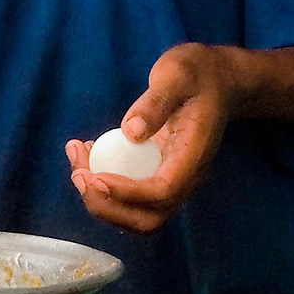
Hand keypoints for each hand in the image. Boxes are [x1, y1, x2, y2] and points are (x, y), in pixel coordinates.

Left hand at [63, 43, 239, 233]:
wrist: (217, 81)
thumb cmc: (197, 74)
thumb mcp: (177, 75)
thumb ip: (156, 101)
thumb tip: (130, 132)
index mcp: (193, 155)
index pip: (163, 191)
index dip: (127, 192)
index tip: (95, 176)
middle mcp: (186, 177)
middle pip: (148, 218)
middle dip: (108, 207)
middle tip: (79, 175)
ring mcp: (173, 180)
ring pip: (136, 213)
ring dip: (100, 199)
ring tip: (76, 162)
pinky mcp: (158, 175)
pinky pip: (130, 196)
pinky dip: (103, 186)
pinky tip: (85, 155)